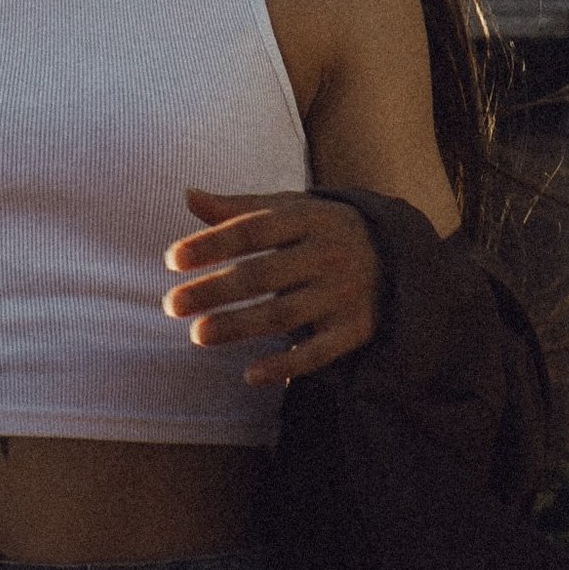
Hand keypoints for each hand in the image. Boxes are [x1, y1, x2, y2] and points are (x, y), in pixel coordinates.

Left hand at [163, 188, 379, 387]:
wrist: (397, 255)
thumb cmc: (321, 230)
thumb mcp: (289, 210)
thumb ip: (239, 208)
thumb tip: (188, 195)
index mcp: (306, 218)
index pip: (252, 230)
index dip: (211, 244)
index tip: (171, 260)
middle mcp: (326, 254)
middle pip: (262, 275)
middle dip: (214, 290)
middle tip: (171, 305)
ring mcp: (342, 293)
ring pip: (284, 314)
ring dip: (239, 327)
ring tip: (198, 335)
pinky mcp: (354, 329)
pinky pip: (317, 352)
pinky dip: (285, 365)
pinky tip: (249, 374)